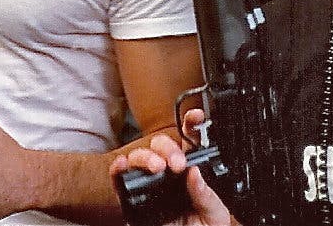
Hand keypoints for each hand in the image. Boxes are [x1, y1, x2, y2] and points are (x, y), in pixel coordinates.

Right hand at [109, 114, 234, 225]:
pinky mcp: (132, 201)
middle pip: (162, 145)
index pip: (190, 144)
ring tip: (158, 168)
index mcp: (191, 176)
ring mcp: (149, 187)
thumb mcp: (214, 217)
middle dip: (167, 148)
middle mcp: (169, 177)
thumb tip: (195, 173)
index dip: (191, 126)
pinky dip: (118, 169)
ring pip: (140, 157)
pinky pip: (120, 180)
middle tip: (177, 164)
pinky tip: (123, 165)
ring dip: (146, 157)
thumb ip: (206, 196)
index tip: (196, 118)